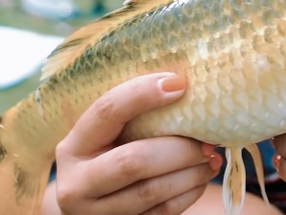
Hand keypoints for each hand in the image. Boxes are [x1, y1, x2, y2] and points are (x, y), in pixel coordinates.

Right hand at [40, 73, 222, 214]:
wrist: (90, 205)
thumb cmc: (108, 156)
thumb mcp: (107, 136)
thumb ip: (134, 117)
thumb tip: (182, 85)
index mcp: (74, 145)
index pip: (107, 111)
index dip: (142, 94)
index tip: (180, 84)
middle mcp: (77, 183)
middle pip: (134, 161)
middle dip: (180, 149)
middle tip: (209, 141)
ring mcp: (97, 212)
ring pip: (151, 191)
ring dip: (191, 173)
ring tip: (212, 159)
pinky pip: (162, 212)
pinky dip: (189, 193)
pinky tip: (200, 179)